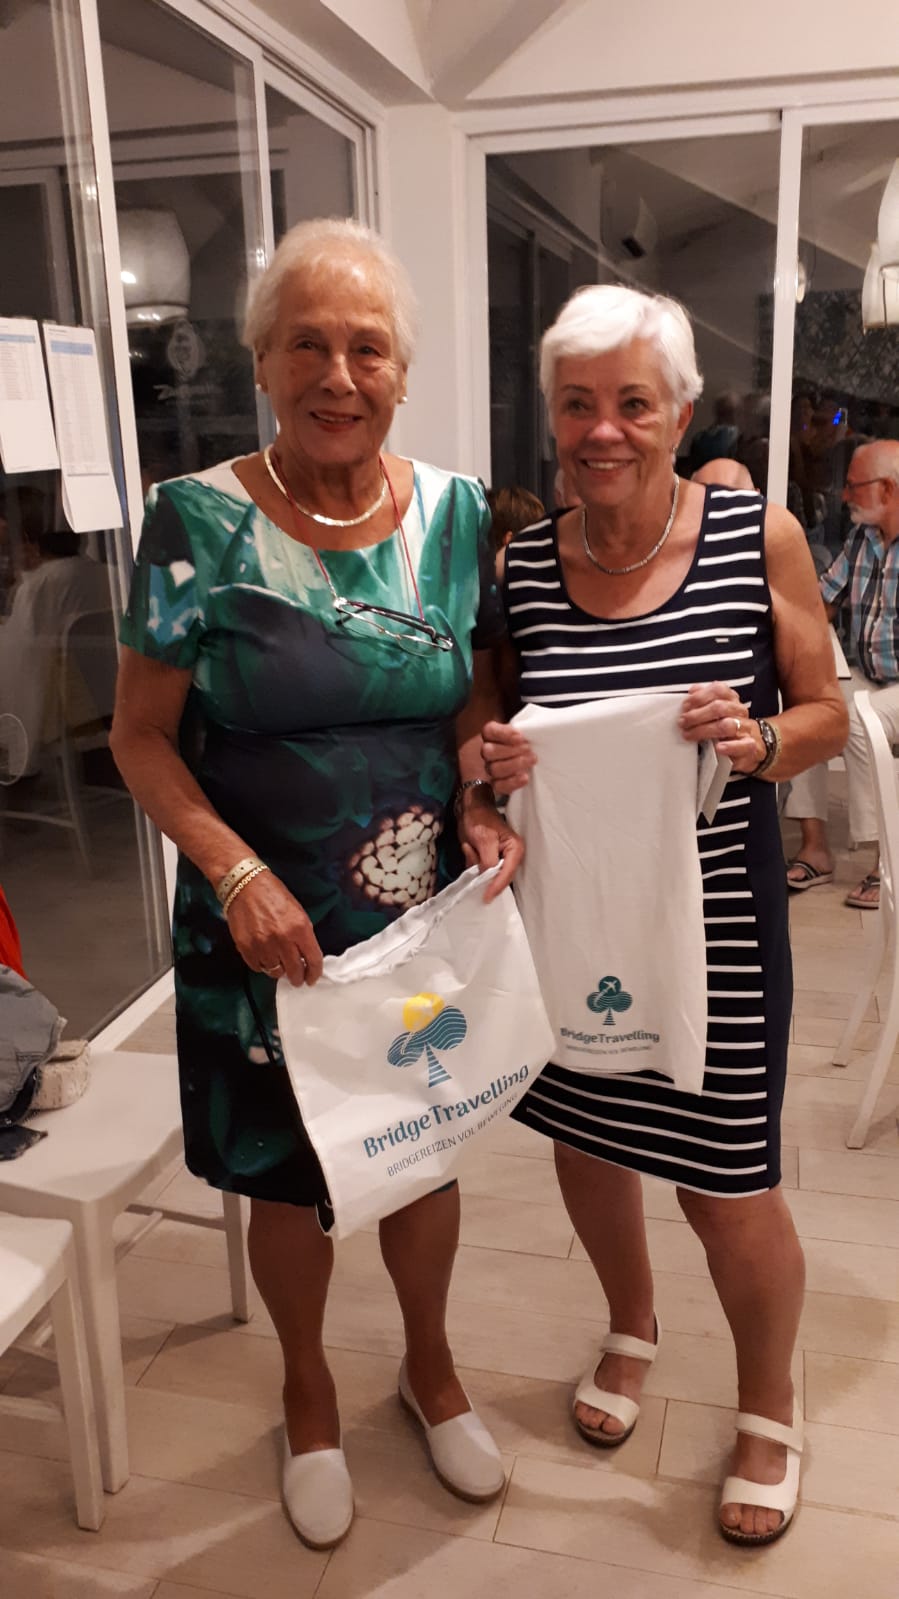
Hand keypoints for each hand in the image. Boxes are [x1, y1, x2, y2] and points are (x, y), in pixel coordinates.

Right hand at [225, 871, 323, 985]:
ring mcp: (263, 945)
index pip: (313, 960)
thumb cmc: (273, 895)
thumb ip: (303, 936)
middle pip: (295, 971)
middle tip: (297, 979)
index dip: (314, 973)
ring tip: (279, 964)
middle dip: (298, 978)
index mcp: (300, 928)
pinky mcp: (246, 948)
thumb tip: (306, 957)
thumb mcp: (298, 912)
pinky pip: (258, 967)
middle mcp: (283, 940)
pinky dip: (262, 965)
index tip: (312, 978)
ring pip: (275, 972)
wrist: (244, 885)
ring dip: (279, 970)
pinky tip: (264, 957)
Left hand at [458, 798, 524, 900]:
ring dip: (476, 865)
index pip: (507, 874)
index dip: (496, 887)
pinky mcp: (489, 859)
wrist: (470, 807)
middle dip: (483, 873)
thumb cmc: (479, 818)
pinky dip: (472, 863)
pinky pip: (480, 870)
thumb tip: (487, 879)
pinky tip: (469, 847)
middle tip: (472, 858)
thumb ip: (488, 860)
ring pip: (487, 875)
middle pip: (499, 877)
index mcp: (516, 850)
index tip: (485, 898)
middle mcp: (511, 856)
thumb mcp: (484, 839)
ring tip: (470, 847)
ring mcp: (500, 859)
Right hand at [480, 719, 535, 792]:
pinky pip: (499, 786)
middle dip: (510, 750)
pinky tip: (525, 777)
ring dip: (515, 764)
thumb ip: (524, 730)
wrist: (531, 760)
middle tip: (528, 748)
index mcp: (492, 735)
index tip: (520, 736)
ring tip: (532, 760)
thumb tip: (531, 731)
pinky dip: (513, 782)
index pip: (489, 731)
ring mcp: (491, 769)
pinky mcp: (498, 785)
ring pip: (494, 769)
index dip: (503, 733)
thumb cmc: (528, 743)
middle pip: (488, 751)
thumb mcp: (526, 733)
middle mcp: (488, 752)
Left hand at [679, 681, 764, 774]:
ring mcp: (746, 728)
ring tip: (690, 735)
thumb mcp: (716, 711)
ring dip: (704, 730)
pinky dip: (729, 746)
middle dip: (697, 715)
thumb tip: (692, 690)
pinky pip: (743, 745)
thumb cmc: (728, 727)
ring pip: (727, 725)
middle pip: (720, 708)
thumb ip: (704, 699)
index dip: (699, 696)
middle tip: (683, 723)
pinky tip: (718, 748)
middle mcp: (739, 711)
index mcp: (731, 699)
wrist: (752, 746)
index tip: (685, 706)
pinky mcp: (750, 746)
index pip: (718, 690)